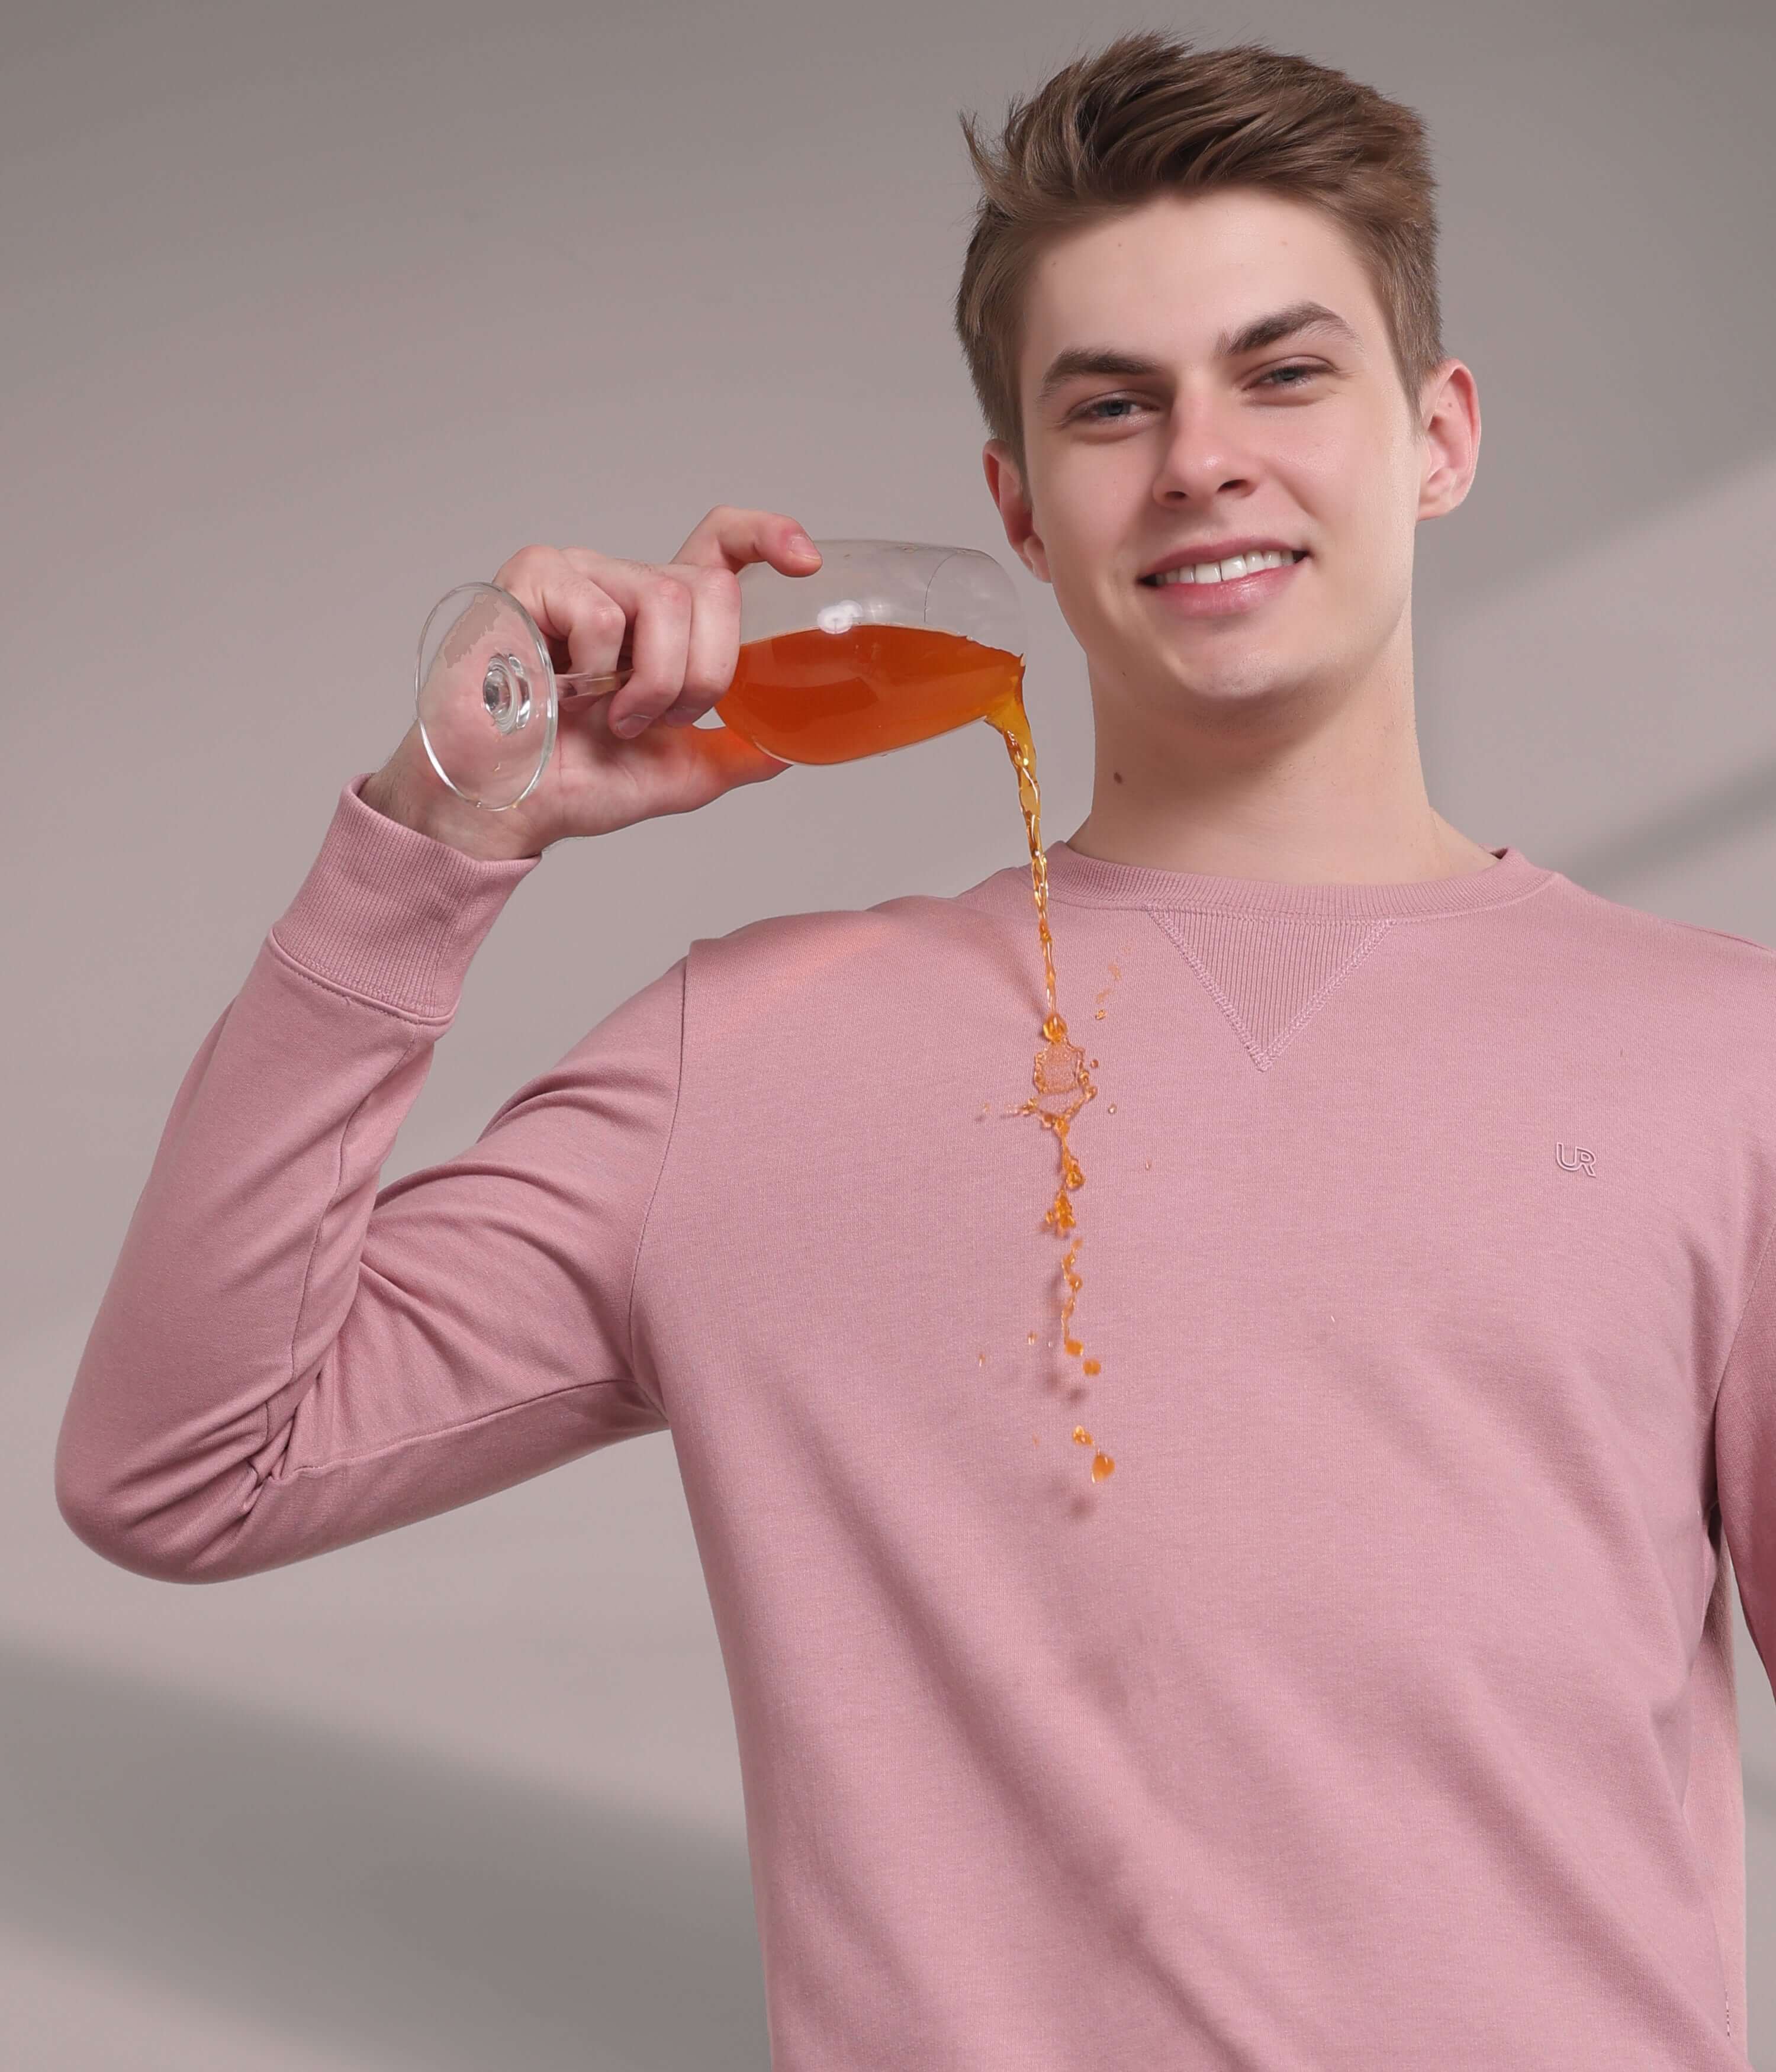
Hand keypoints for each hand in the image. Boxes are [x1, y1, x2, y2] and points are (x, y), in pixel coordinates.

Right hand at [363, 507, 822, 859]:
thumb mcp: (677, 772)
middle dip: (706, 672)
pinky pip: (605, 615)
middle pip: (711, 587)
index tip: (806, 563)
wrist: (502, 805)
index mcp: (656, 618)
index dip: (767, 538)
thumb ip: (735, 751)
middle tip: (656, 718)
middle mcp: (620, 581)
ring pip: (667, 599)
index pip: (719, 546)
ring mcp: (577, 572)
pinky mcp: (534, 577)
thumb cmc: (569, 781)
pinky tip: (563, 694)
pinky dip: (596, 672)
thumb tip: (790, 748)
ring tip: (609, 715)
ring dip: (654, 681)